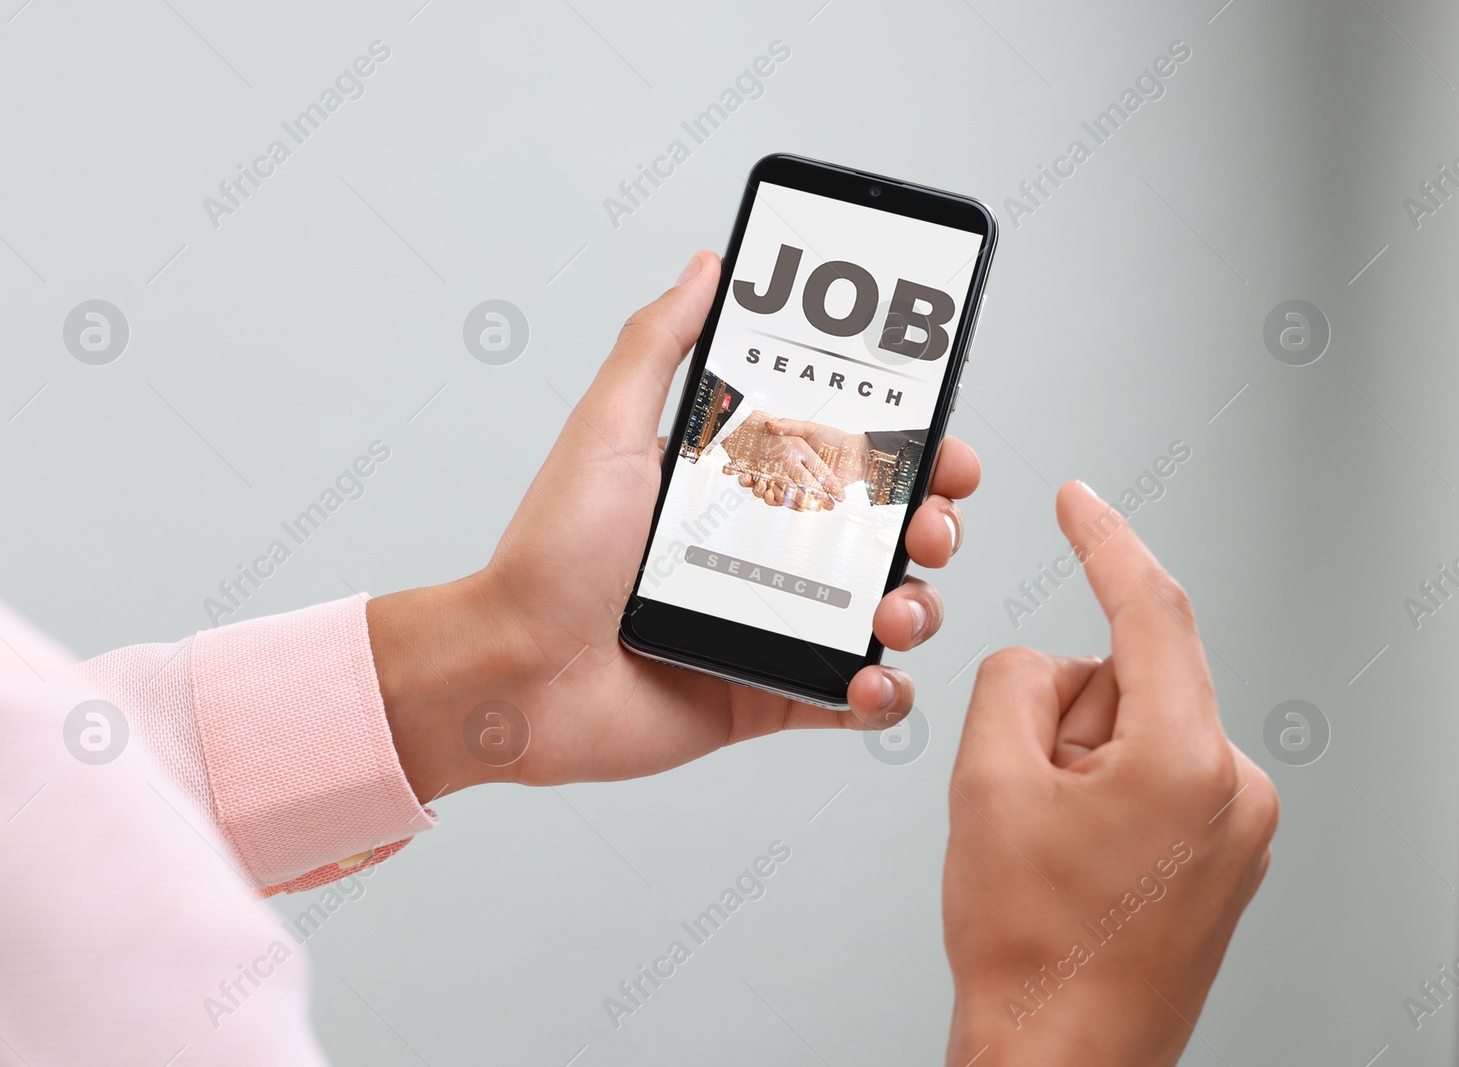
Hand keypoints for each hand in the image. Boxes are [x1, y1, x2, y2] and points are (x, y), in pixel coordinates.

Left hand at [366, 251, 979, 796]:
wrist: (515, 672)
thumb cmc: (550, 553)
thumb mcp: (607, 430)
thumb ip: (659, 344)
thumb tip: (708, 265)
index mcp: (740, 485)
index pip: (850, 455)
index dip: (911, 448)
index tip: (943, 442)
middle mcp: (766, 551)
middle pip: (889, 530)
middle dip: (934, 522)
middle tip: (930, 523)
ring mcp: (775, 624)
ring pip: (889, 611)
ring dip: (921, 605)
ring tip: (899, 607)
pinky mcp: (771, 694)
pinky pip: (856, 699)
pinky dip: (885, 694)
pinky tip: (875, 678)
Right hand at [942, 481, 1277, 1066]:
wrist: (1061, 1055)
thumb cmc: (1031, 949)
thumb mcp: (986, 783)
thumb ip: (1013, 680)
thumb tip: (1043, 663)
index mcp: (1188, 761)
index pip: (1151, 610)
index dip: (1104, 542)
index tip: (1080, 502)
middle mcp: (1235, 787)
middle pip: (1127, 679)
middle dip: (1061, 718)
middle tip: (1024, 799)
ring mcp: (1238, 825)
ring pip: (1134, 728)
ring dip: (1077, 763)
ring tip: (1052, 845)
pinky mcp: (1226, 849)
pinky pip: (1152, 771)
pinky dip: (1101, 789)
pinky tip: (1075, 856)